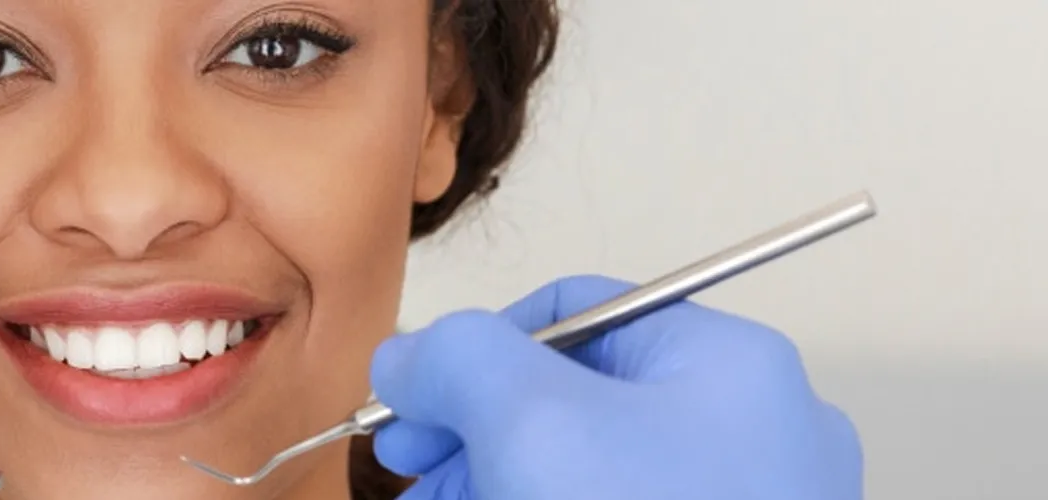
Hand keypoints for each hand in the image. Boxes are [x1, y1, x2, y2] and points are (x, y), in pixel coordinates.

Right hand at [369, 275, 862, 499]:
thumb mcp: (528, 420)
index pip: (575, 313)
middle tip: (411, 472)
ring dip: (499, 483)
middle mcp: (754, 430)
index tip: (413, 407)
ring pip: (591, 471)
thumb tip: (410, 354)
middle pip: (576, 400)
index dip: (476, 353)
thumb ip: (457, 361)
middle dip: (476, 434)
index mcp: (726, 364)